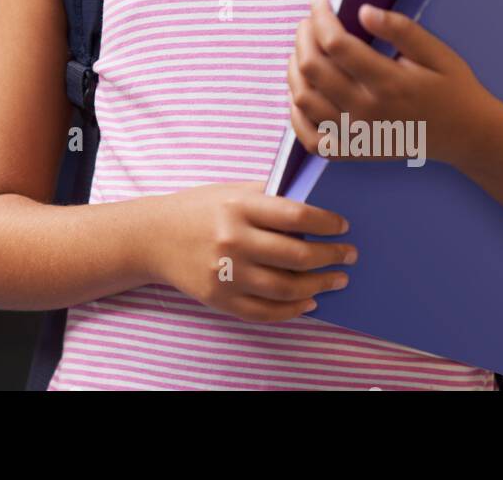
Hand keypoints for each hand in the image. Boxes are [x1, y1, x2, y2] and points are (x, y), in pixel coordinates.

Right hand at [146, 181, 354, 322]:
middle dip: (330, 256)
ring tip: (336, 279)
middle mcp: (232, 240)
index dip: (325, 223)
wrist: (153, 236)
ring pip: (285, 287)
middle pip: (296, 254)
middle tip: (349, 255)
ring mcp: (224, 273)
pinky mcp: (219, 298)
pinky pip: (265, 311)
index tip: (343, 226)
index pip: (295, 215)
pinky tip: (309, 300)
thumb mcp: (231, 191)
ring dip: (319, 285)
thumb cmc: (199, 209)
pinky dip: (292, 309)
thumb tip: (317, 203)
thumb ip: (270, 196)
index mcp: (237, 207)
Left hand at [287, 0, 496, 168]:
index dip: (320, 16)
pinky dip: (296, 114)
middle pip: (312, 69)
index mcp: (389, 83)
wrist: (467, 135)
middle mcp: (367, 111)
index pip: (336, 44)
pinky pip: (308, 138)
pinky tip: (302, 92)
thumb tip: (363, 10)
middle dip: (303, 36)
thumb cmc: (451, 87)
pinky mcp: (353, 151)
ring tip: (305, 49)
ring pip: (303, 100)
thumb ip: (401, 29)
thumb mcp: (436, 52)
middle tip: (309, 21)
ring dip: (294, 69)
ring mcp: (356, 135)